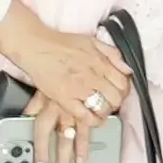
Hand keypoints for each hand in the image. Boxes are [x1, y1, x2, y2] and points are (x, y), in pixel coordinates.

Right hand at [0, 7, 128, 148]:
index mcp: (100, 62)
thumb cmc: (61, 43)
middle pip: (116, 97)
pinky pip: (85, 116)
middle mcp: (92, 76)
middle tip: (110, 102)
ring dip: (105, 112)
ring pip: (103, 108)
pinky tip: (92, 119)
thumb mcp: (91, 41)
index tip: (119, 92)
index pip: (123, 82)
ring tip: (100, 110)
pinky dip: (92, 120)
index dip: (124, 90)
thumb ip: (112, 53)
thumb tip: (127, 69)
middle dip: (116, 102)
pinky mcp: (65, 99)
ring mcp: (79, 89)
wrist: (36, 46)